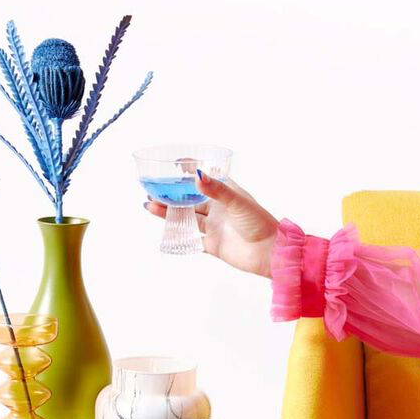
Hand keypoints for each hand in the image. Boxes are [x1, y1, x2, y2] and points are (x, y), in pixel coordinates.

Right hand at [144, 172, 278, 276]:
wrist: (269, 253)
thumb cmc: (260, 223)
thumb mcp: (237, 202)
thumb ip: (216, 190)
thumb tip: (197, 175)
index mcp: (225, 194)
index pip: (203, 180)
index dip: (188, 173)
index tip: (172, 165)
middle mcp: (218, 209)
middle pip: (189, 200)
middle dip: (171, 195)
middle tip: (152, 190)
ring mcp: (214, 227)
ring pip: (186, 218)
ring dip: (169, 213)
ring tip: (150, 206)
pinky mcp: (212, 245)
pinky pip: (191, 240)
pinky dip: (178, 236)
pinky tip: (164, 231)